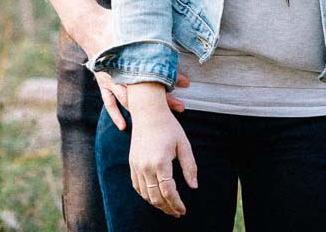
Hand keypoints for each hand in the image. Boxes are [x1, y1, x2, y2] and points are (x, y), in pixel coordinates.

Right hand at [74, 6, 188, 130]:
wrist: (89, 25)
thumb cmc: (115, 23)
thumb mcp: (135, 25)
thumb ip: (152, 33)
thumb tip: (172, 37)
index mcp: (131, 56)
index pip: (155, 71)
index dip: (172, 77)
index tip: (186, 83)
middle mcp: (121, 71)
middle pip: (146, 90)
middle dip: (164, 99)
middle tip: (182, 106)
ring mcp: (110, 79)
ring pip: (130, 99)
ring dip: (145, 109)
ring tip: (163, 117)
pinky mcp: (102, 82)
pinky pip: (109, 102)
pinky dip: (116, 114)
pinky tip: (124, 126)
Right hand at [128, 84, 198, 216]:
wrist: (148, 112)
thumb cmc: (168, 126)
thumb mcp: (184, 145)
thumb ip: (189, 166)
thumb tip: (193, 186)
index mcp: (160, 162)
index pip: (168, 192)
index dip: (176, 204)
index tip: (183, 210)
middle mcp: (146, 166)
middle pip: (155, 197)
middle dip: (167, 208)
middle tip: (177, 213)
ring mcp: (137, 165)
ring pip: (145, 194)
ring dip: (156, 204)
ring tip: (168, 207)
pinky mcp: (132, 163)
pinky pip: (137, 186)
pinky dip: (145, 195)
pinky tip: (154, 197)